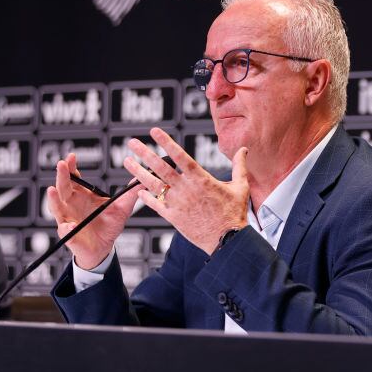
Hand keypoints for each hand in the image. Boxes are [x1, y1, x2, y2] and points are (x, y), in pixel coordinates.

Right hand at [45, 152, 138, 268]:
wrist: (103, 248)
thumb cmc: (109, 226)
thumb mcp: (122, 209)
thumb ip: (129, 195)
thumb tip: (140, 180)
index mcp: (81, 195)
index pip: (74, 178)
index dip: (71, 167)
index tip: (72, 156)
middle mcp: (71, 204)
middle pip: (62, 187)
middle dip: (61, 176)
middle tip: (61, 164)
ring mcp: (67, 218)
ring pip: (56, 207)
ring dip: (54, 199)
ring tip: (51, 190)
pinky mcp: (68, 235)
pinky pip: (65, 231)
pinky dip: (66, 228)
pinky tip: (69, 225)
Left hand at [123, 128, 248, 254]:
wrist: (227, 240)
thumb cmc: (234, 213)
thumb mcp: (240, 186)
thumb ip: (239, 166)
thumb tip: (244, 149)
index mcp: (201, 179)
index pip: (180, 156)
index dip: (166, 142)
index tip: (154, 131)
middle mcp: (186, 189)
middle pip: (161, 167)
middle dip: (144, 153)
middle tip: (132, 142)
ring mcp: (178, 203)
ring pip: (154, 184)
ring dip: (138, 172)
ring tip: (127, 161)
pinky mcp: (173, 217)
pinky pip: (156, 205)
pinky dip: (146, 197)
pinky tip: (138, 190)